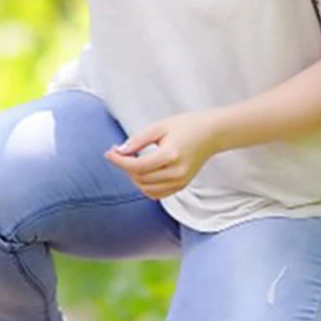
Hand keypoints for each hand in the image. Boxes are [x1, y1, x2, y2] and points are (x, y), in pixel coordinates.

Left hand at [105, 110, 222, 199]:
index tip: (109, 153)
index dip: (119, 161)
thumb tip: (119, 151)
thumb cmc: (186, 126)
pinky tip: (142, 171)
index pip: (138, 166)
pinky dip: (145, 185)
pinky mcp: (182, 186)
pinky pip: (157, 194)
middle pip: (140, 178)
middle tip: (119, 153)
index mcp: (171, 156)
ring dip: (134, 177)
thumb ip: (137, 140)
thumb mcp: (159, 127)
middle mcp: (177, 173)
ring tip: (132, 161)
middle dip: (125, 167)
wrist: (211, 134)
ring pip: (146, 189)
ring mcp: (180, 182)